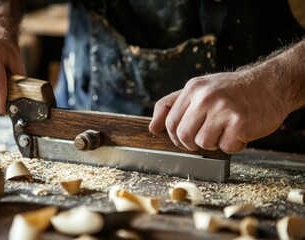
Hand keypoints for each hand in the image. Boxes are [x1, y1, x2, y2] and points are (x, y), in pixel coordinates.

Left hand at [149, 71, 287, 153]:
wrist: (271, 84)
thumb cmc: (232, 90)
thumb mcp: (200, 88)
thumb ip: (172, 105)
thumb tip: (152, 128)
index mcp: (193, 88)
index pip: (170, 122)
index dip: (175, 136)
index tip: (185, 138)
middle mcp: (206, 97)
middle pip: (183, 136)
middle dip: (192, 143)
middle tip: (207, 136)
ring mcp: (223, 109)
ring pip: (203, 143)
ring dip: (214, 143)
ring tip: (225, 130)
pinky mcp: (240, 123)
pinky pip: (226, 147)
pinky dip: (234, 145)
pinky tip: (240, 132)